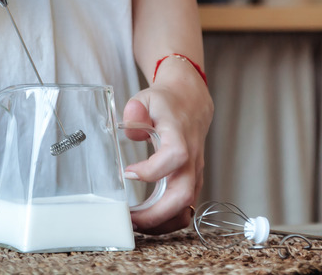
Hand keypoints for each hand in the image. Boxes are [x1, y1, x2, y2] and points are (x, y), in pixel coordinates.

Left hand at [122, 60, 212, 234]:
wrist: (191, 103)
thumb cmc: (166, 103)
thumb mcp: (147, 97)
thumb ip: (136, 109)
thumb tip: (130, 127)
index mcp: (179, 136)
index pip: (174, 157)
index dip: (151, 170)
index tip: (127, 173)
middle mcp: (191, 158)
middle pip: (183, 194)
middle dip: (155, 213)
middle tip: (128, 218)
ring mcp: (194, 173)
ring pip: (185, 208)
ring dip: (160, 223)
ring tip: (134, 224)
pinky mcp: (191, 183)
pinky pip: (184, 209)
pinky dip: (166, 221)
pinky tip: (146, 221)